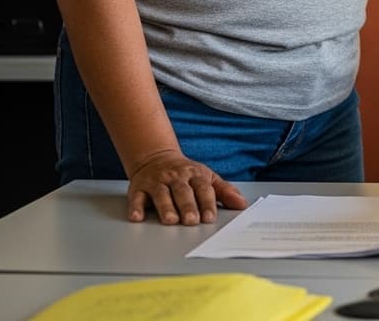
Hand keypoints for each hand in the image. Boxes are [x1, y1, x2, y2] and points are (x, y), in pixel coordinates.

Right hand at [126, 150, 246, 225]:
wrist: (156, 157)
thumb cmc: (186, 173)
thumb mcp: (208, 178)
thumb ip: (224, 191)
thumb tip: (242, 204)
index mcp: (195, 175)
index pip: (203, 189)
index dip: (207, 203)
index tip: (210, 217)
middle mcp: (176, 178)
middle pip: (183, 192)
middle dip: (187, 206)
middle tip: (191, 221)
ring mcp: (157, 182)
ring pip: (161, 194)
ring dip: (165, 207)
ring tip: (170, 220)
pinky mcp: (139, 187)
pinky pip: (137, 197)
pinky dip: (136, 207)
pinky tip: (137, 218)